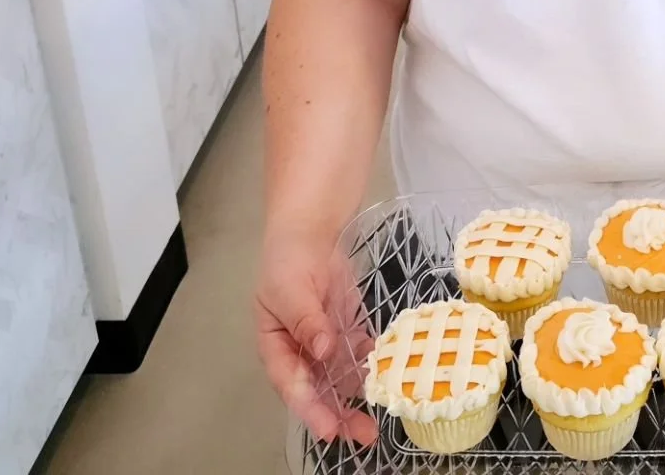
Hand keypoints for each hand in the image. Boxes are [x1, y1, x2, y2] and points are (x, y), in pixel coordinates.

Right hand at [255, 225, 377, 445]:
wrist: (310, 229)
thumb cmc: (288, 259)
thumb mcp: (290, 290)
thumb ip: (306, 321)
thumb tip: (323, 351)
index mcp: (276, 345)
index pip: (292, 384)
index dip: (310, 409)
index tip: (329, 429)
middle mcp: (300, 351)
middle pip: (317, 389)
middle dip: (338, 414)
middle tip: (361, 435)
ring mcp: (324, 341)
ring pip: (339, 378)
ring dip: (356, 397)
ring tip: (376, 422)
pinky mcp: (345, 329)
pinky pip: (358, 353)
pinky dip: (370, 365)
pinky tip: (388, 375)